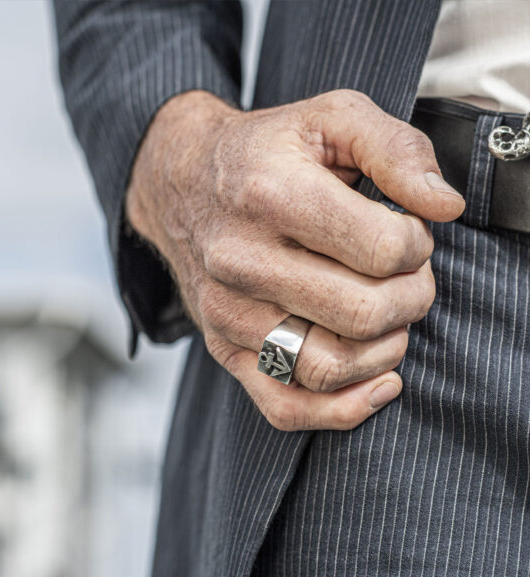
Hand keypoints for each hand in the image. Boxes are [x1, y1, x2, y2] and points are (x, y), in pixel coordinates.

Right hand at [126, 90, 464, 430]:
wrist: (183, 184)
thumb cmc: (262, 153)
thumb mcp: (331, 118)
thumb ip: (397, 149)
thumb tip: (443, 206)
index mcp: (273, 195)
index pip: (384, 250)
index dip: (417, 245)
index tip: (407, 234)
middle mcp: (242, 261)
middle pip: (364, 314)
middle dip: (412, 298)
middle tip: (407, 277)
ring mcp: (229, 312)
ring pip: (331, 368)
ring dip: (385, 349)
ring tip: (387, 317)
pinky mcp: (224, 347)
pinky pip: (287, 407)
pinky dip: (343, 409)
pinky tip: (376, 380)